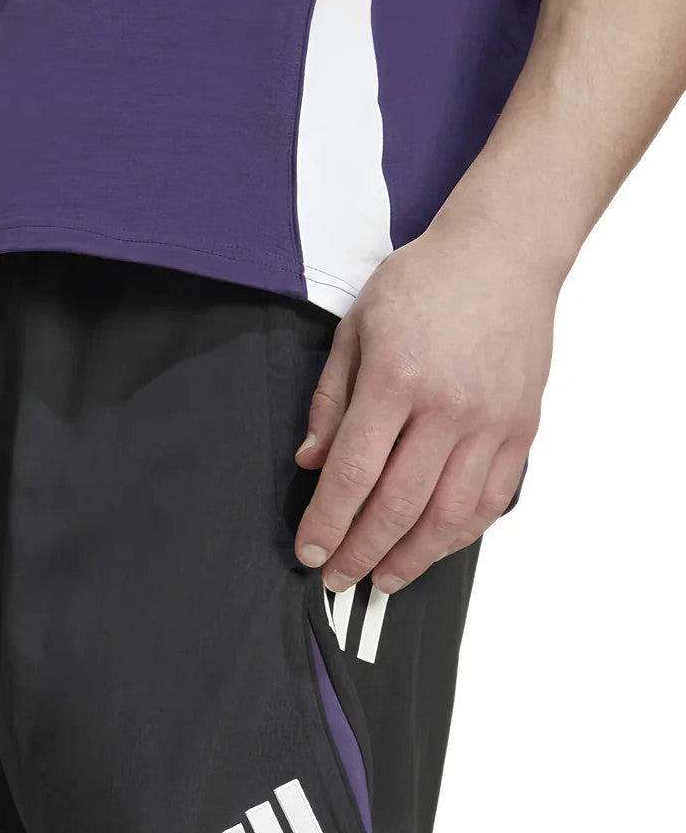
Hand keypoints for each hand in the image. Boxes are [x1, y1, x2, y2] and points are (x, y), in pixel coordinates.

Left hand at [294, 216, 556, 594]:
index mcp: (396, 380)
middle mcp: (447, 408)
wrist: (504, 252)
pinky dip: (461, 533)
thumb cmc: (424, 282)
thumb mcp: (356, 329)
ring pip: (449, 514)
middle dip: (361, 552)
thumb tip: (310, 462)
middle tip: (338, 578)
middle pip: (398, 505)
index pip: (354, 473)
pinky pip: (493, 498)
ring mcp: (491, 422)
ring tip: (383, 580)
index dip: (328, 522)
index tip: (310, 552)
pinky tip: (434, 548)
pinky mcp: (521, 428)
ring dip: (412, 558)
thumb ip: (330, 401)